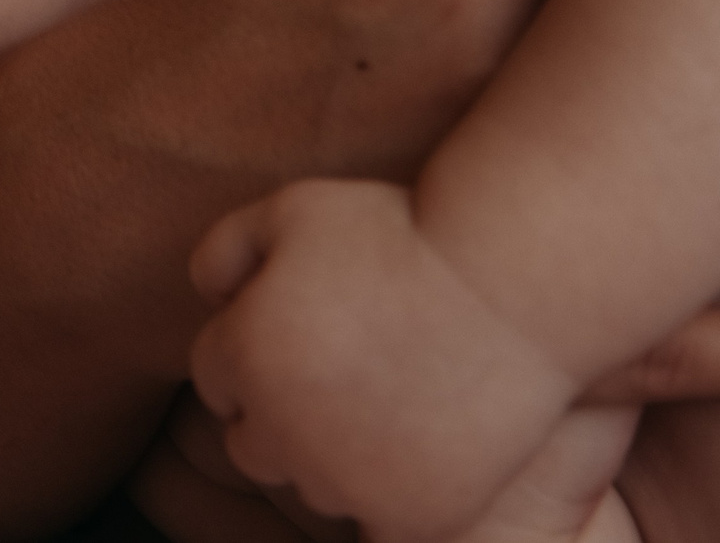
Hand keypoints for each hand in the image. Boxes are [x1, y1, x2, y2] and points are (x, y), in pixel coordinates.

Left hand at [188, 179, 577, 540]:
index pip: (216, 379)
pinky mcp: (407, 516)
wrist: (511, 285)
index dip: (256, 351)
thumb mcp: (295, 208)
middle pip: (252, 443)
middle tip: (345, 372)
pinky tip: (419, 442)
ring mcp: (346, 481)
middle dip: (280, 412)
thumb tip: (208, 296)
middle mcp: (281, 429)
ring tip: (390, 397)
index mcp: (243, 356)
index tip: (306, 332)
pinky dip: (389, 490)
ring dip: (333, 454)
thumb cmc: (400, 234)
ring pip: (314, 483)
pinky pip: (376, 518)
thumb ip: (225, 247)